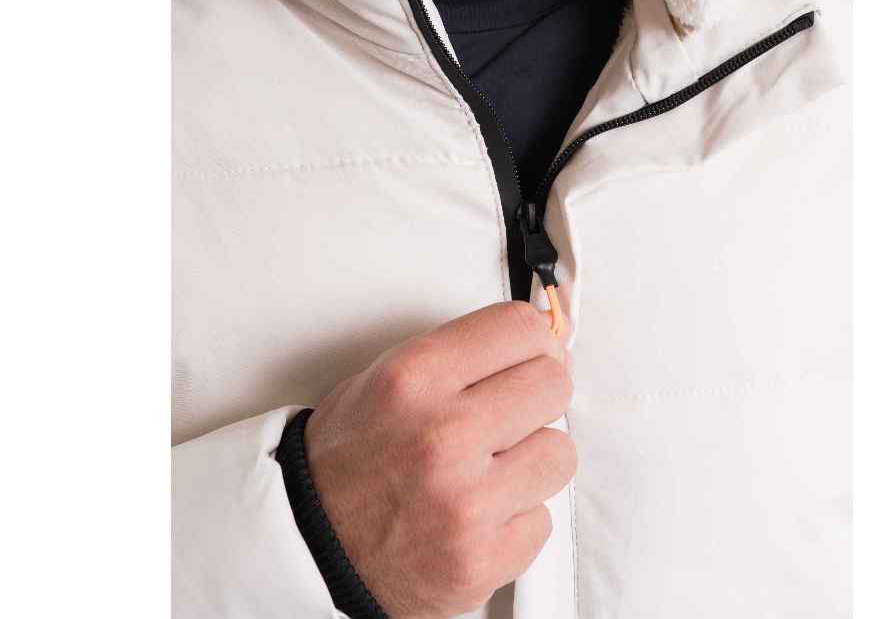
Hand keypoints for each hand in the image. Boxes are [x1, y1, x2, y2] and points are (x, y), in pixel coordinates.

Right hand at [304, 300, 575, 618]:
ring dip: (533, 461)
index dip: (536, 340)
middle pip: (554, 384)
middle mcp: (443, 435)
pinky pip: (543, 518)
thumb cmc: (351, 457)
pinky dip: (517, 518)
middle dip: (538, 397)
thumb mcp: (387, 376)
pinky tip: (479, 513)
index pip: (521, 328)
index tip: (534, 355)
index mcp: (416, 377)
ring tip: (490, 468)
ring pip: (560, 454)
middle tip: (512, 413)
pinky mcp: (481, 560)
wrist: (310, 544)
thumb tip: (544, 342)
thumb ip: (463, 354)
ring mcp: (465, 502)